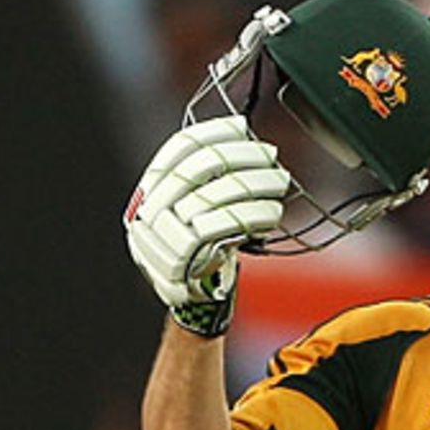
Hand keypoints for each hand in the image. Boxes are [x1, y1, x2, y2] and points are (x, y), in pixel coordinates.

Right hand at [125, 116, 290, 335]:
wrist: (191, 302)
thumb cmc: (199, 251)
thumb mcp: (190, 210)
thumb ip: (203, 179)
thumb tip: (241, 136)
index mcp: (149, 191)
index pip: (180, 148)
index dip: (213, 133)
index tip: (242, 127)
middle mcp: (150, 208)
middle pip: (202, 166)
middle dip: (242, 155)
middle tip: (271, 154)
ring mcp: (165, 232)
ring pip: (218, 193)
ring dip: (256, 183)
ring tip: (280, 180)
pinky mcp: (188, 255)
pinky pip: (227, 224)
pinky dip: (255, 214)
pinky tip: (273, 211)